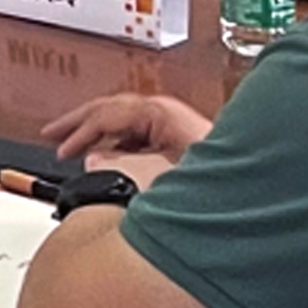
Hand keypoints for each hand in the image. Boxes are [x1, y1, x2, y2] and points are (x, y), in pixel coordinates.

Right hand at [41, 92, 210, 182]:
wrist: (254, 196)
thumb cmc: (220, 185)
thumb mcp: (158, 175)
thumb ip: (120, 165)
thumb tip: (97, 159)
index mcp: (162, 114)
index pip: (107, 112)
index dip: (79, 129)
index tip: (61, 147)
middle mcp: (171, 116)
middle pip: (115, 111)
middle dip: (82, 122)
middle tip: (53, 134)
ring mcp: (180, 130)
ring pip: (129, 124)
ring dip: (101, 135)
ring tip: (76, 147)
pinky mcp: (188, 146)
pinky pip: (143, 138)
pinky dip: (121, 146)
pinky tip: (112, 160)